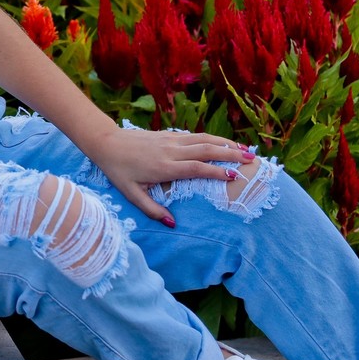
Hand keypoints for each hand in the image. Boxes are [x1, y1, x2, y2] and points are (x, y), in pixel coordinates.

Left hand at [85, 126, 255, 226]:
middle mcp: (171, 151)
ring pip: (202, 139)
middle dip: (230, 154)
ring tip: (245, 149)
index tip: (234, 176)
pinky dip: (212, 138)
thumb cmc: (118, 171)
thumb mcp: (131, 194)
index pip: (196, 168)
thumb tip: (174, 224)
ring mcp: (170, 140)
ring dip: (225, 143)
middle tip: (252, 160)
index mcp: (164, 167)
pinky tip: (223, 143)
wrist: (106, 142)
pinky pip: (194, 136)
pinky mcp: (168, 135)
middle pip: (206, 150)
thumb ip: (152, 209)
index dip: (216, 171)